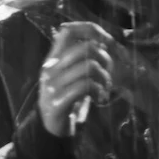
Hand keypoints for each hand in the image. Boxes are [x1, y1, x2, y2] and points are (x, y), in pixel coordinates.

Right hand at [38, 22, 114, 136]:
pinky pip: (85, 86)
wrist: (50, 127)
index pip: (68, 31)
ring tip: (105, 88)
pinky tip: (99, 98)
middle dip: (104, 58)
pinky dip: (99, 91)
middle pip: (85, 48)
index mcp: (53, 58)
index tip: (107, 41)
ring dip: (104, 78)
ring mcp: (53, 85)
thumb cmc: (66, 97)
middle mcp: (51, 68)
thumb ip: (81, 58)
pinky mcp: (58, 102)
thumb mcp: (69, 74)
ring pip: (89, 67)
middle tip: (107, 73)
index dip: (90, 30)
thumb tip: (104, 42)